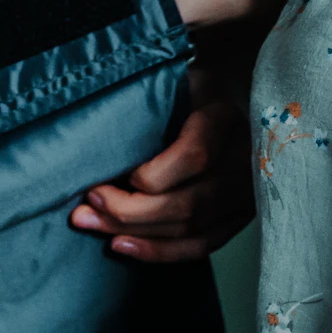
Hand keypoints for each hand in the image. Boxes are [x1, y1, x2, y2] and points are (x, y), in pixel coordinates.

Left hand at [70, 62, 254, 262]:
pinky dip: (159, 251)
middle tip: (85, 207)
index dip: (151, 176)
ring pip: (190, 228)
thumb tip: (92, 136)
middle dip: (129, 212)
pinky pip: (200, 246)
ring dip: (136, 233)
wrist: (227, 102)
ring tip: (93, 225)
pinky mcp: (237, 218)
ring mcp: (246, 193)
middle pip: (189, 201)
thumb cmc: (187, 91)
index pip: (194, 156)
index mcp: (225, 117)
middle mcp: (245, 159)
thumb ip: (146, 102)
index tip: (107, 176)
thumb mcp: (172, 80)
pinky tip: (123, 246)